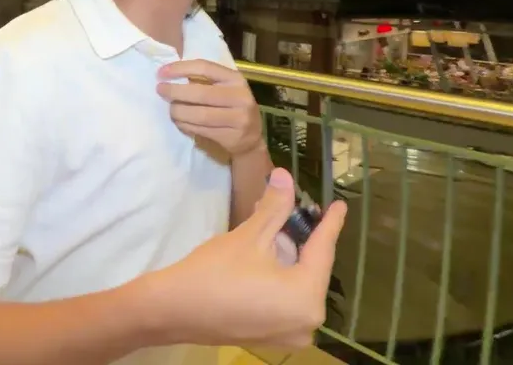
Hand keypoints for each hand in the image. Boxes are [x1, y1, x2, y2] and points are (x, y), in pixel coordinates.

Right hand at [144, 168, 346, 348]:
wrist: (172, 310)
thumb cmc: (214, 272)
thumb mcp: (249, 236)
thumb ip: (275, 207)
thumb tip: (284, 175)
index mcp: (307, 298)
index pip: (323, 251)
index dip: (330, 223)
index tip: (340, 205)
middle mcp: (307, 322)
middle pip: (309, 268)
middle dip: (298, 238)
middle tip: (292, 211)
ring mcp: (290, 334)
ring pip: (296, 283)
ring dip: (286, 257)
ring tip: (270, 230)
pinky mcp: (272, 337)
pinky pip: (285, 300)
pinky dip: (278, 278)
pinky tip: (263, 258)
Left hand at [156, 59, 262, 156]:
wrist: (251, 138)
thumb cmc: (232, 107)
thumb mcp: (226, 88)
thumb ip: (204, 80)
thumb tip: (170, 75)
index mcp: (236, 79)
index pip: (204, 67)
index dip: (180, 68)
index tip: (161, 72)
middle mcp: (240, 96)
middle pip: (200, 93)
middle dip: (175, 92)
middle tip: (160, 91)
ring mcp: (238, 118)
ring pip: (199, 114)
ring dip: (178, 112)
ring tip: (170, 110)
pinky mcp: (231, 136)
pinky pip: (201, 130)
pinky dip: (185, 125)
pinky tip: (179, 122)